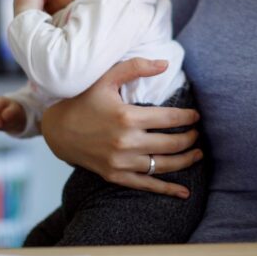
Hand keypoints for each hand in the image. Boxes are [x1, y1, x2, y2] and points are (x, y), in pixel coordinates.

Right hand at [41, 58, 202, 198]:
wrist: (58, 130)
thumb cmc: (83, 100)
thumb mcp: (106, 78)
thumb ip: (136, 67)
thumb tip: (165, 63)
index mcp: (127, 116)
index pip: (170, 118)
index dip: (188, 117)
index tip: (196, 116)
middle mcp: (126, 142)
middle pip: (171, 143)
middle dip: (190, 138)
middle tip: (197, 134)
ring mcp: (121, 162)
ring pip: (163, 165)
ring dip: (186, 160)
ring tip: (197, 153)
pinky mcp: (115, 176)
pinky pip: (147, 185)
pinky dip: (167, 190)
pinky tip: (184, 192)